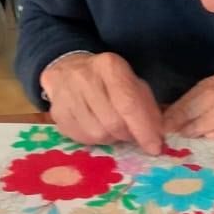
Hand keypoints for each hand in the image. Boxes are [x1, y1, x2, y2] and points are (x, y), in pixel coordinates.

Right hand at [41, 51, 162, 152]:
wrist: (67, 69)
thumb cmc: (107, 79)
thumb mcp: (131, 83)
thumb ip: (147, 107)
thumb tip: (157, 136)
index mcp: (109, 66)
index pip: (128, 104)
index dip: (144, 130)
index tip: (155, 147)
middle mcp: (84, 78)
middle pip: (113, 122)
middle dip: (128, 134)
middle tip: (132, 133)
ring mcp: (66, 96)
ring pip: (97, 134)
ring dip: (111, 138)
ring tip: (112, 128)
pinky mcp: (56, 114)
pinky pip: (81, 138)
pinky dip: (94, 139)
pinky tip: (96, 127)